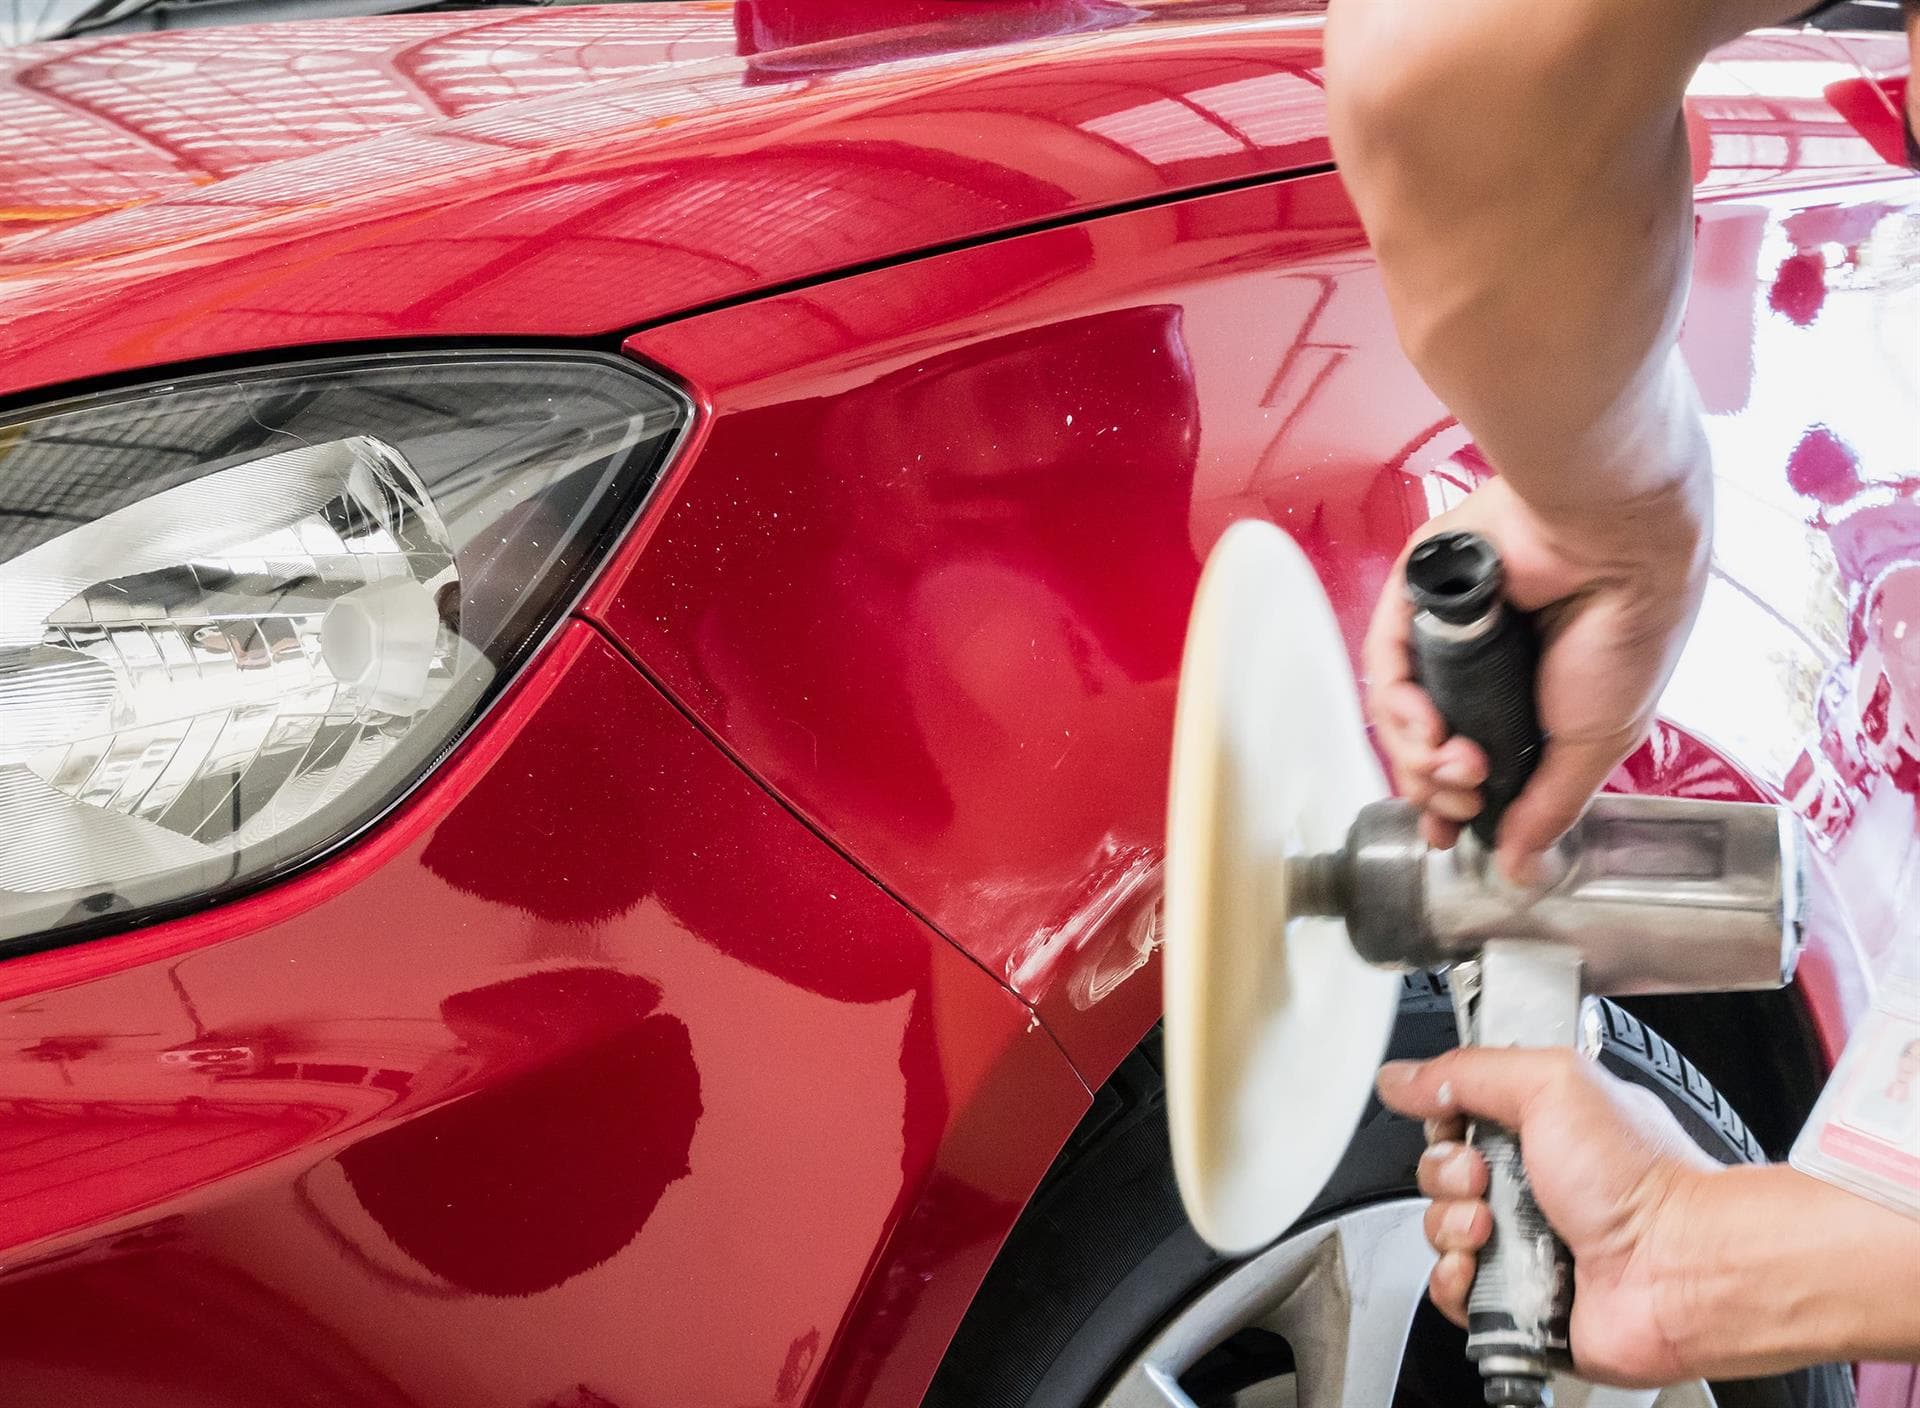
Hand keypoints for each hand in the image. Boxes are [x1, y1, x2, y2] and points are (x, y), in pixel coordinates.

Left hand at [1364, 471, 1708, 881]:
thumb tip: (1521, 869)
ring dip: (1417, 753)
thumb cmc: (1627, 637)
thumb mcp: (1595, 743)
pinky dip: (1398, 704)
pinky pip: (1386, 662)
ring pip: (1398, 711)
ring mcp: (1445, 633)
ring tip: (1453, 762)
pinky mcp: (1417, 597)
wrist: (1618, 551)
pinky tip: (1427, 727)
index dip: (1449, 805)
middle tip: (1463, 794)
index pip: (1464, 763)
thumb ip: (1550, 806)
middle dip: (1436, 786)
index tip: (1448, 835)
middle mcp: (1479, 669)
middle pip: (1422, 746)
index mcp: (1524, 699)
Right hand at [1377, 1048, 1718, 1386]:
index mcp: (1540, 1127)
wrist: (1679, 1269)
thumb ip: (1468, 1070)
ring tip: (1496, 1227)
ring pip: (1438, 1231)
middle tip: (1486, 1178)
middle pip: (1438, 1174)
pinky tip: (1486, 1266)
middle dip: (1447, 1174)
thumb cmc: (1642, 1180)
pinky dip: (1457, 1280)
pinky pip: (1451, 1291)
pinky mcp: (1517, 1301)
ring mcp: (1522, 1244)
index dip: (1444, 1121)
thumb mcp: (1550, 1083)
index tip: (1461, 1124)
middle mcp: (1529, 1185)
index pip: (1452, 1116)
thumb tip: (1403, 1076)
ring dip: (1454, 1227)